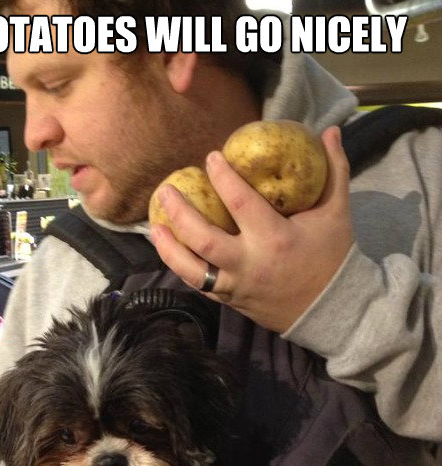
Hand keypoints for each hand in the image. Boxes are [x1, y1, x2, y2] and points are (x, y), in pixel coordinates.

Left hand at [150, 126, 353, 333]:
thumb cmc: (333, 257)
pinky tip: (170, 250)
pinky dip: (181, 268)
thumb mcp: (337, 213)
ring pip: (192, 270)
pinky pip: (199, 286)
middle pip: (203, 239)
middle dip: (180, 213)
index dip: (221, 177)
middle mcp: (250, 263)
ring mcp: (237, 285)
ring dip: (169, 248)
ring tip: (155, 226)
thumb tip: (330, 131)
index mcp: (275, 238)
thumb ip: (335, 171)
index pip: (239, 202)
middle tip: (166, 190)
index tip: (210, 158)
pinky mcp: (231, 300)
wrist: (331, 309)